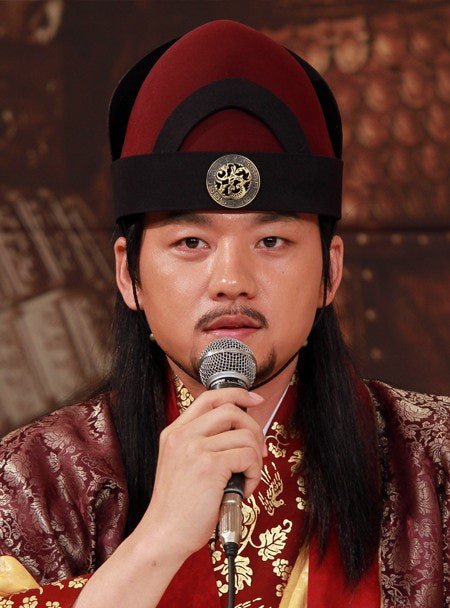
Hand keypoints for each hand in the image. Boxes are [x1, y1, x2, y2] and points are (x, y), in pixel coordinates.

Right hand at [131, 388, 265, 561]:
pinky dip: (254, 473)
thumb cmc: (178, 507)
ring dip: (255, 458)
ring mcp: (195, 448)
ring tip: (246, 478)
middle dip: (254, 429)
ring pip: (245, 436)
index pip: (210, 398)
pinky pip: (248, 457)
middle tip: (257, 451)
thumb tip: (239, 433)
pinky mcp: (209, 466)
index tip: (254, 400)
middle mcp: (183, 435)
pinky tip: (244, 489)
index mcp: (175, 432)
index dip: (237, 394)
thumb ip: (202, 444)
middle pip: (231, 410)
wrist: (164, 534)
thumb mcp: (181, 464)